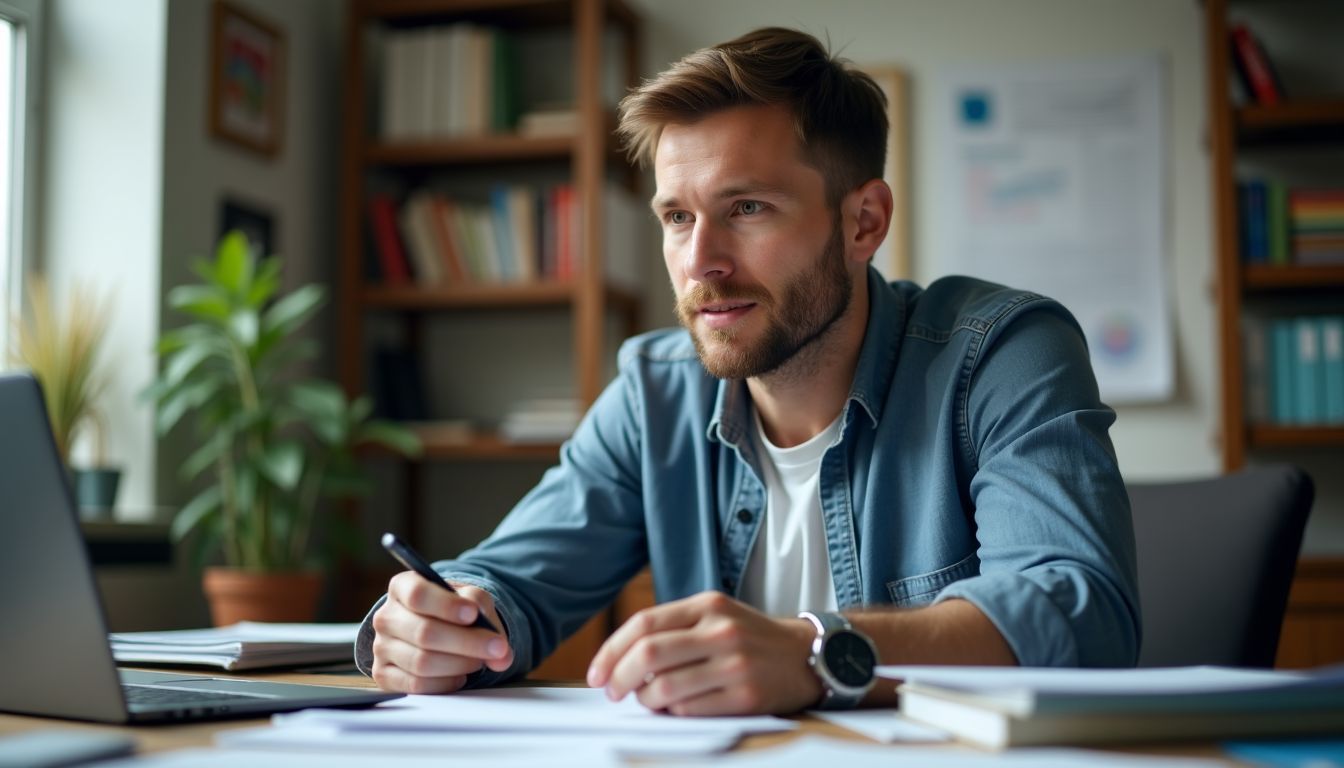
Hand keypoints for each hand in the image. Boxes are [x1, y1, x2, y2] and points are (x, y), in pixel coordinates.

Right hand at [370, 570, 512, 693]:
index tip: (472, 614)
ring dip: (460, 664)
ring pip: (422, 662)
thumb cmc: (452, 611)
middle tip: (497, 647)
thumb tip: (501, 653)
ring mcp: (381, 648)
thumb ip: (487, 617)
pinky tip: (460, 675)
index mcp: (402, 587)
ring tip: (479, 660)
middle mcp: (386, 617)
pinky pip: (417, 685)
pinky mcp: (384, 676)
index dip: (446, 606)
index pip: (418, 595)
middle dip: (467, 642)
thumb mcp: (470, 600)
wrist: (435, 628)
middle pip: (424, 633)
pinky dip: (445, 682)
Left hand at [585, 591, 820, 715]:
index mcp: (708, 605)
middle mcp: (721, 631)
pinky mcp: (746, 696)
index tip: (597, 672)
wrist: (806, 656)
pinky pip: (691, 710)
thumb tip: (621, 658)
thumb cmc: (750, 637)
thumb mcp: (716, 615)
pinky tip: (676, 707)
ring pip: (665, 687)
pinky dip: (673, 712)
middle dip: (619, 677)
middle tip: (611, 691)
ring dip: (645, 699)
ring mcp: (735, 664)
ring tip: (648, 700)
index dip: (611, 650)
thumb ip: (674, 627)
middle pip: (649, 654)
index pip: (644, 624)